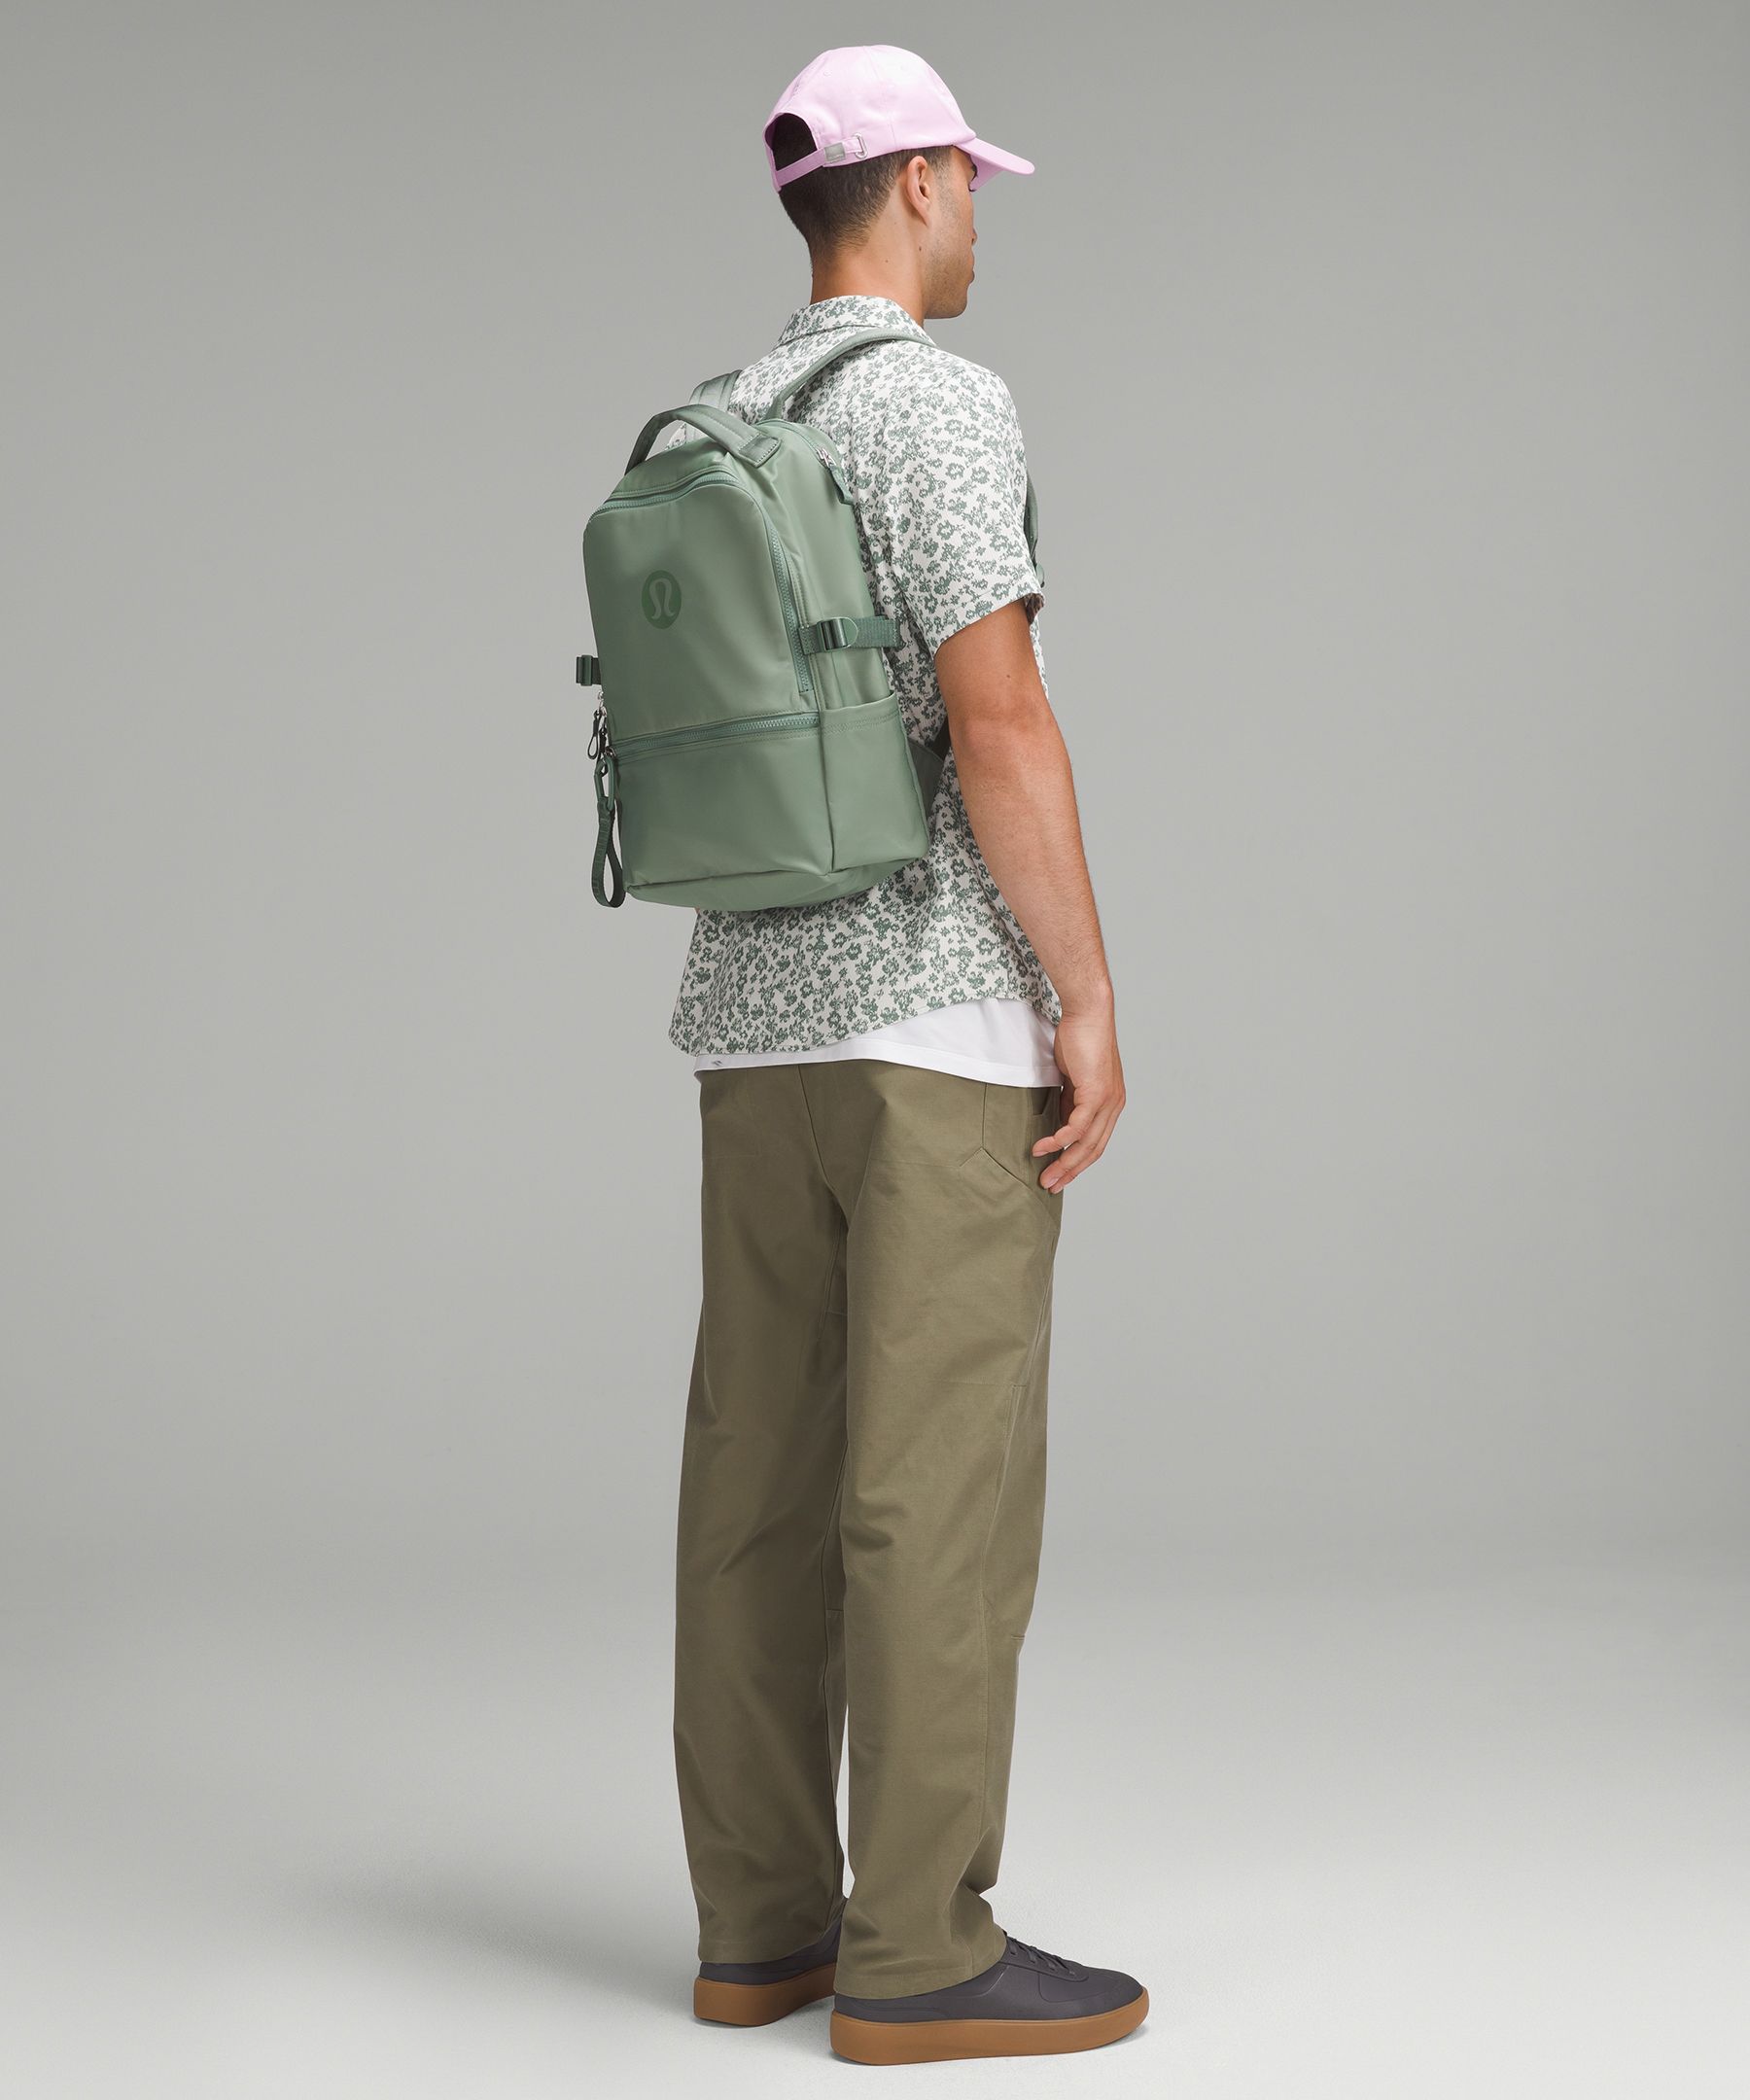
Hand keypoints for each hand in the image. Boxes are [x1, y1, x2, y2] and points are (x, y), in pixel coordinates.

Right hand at [1035, 1002, 1124, 1192]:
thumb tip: (1058, 1122)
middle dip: (1070, 1171)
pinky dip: (1058, 1140)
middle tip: (1050, 1186)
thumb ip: (1069, 1101)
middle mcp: (1114, 1106)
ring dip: (1064, 1163)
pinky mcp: (1096, 1093)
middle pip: (1093, 1150)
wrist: (1089, 1014)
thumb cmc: (1079, 1039)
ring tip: (1044, 1175)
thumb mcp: (1072, 1078)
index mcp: (1110, 1104)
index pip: (1095, 1143)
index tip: (1059, 1176)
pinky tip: (1043, 1148)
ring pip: (1086, 1144)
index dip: (1077, 1163)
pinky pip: (1076, 1127)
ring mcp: (1107, 1101)